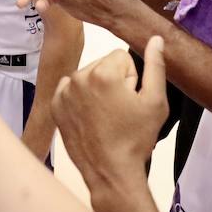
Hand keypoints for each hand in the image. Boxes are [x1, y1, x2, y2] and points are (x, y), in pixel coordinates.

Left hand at [54, 36, 167, 188]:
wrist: (111, 172)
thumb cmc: (136, 138)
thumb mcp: (155, 101)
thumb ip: (156, 65)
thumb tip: (156, 38)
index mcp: (103, 72)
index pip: (121, 57)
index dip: (131, 78)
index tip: (131, 99)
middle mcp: (79, 77)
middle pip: (103, 64)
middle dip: (114, 81)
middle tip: (120, 110)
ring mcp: (64, 92)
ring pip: (87, 76)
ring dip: (96, 89)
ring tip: (105, 116)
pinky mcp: (55, 105)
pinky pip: (70, 89)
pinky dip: (79, 98)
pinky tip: (90, 117)